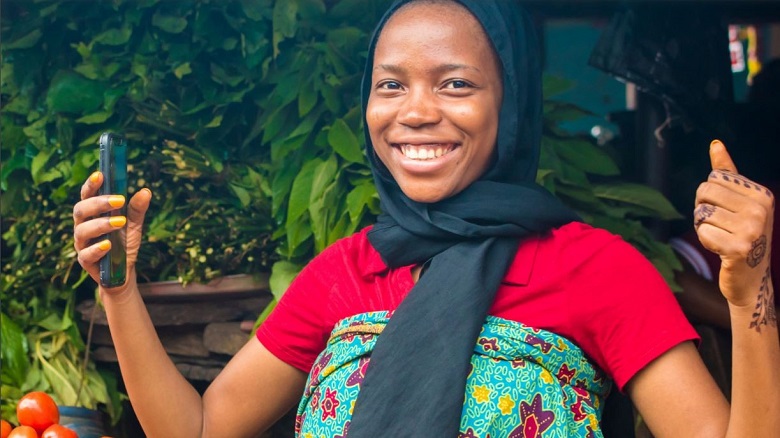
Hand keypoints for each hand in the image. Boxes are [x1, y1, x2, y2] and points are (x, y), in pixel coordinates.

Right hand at [73, 171, 151, 292]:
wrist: (123, 272)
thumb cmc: (124, 243)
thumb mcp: (134, 225)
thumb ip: (136, 209)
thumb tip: (146, 191)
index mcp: (92, 214)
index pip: (86, 196)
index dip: (90, 185)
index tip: (100, 174)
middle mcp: (82, 226)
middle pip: (80, 210)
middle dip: (98, 203)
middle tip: (119, 200)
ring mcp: (82, 244)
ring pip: (82, 231)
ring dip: (101, 224)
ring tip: (120, 222)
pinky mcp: (85, 261)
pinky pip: (86, 254)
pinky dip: (97, 248)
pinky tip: (109, 244)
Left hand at [694, 140, 774, 309]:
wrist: (750, 279)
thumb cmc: (739, 236)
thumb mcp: (737, 202)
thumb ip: (726, 173)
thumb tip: (716, 144)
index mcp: (761, 194)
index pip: (712, 180)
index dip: (709, 198)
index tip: (727, 214)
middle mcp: (761, 209)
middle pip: (704, 193)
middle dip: (703, 211)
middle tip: (721, 227)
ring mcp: (752, 229)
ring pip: (701, 213)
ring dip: (704, 228)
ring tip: (722, 238)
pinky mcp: (738, 248)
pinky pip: (703, 232)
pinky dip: (706, 241)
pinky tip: (721, 251)